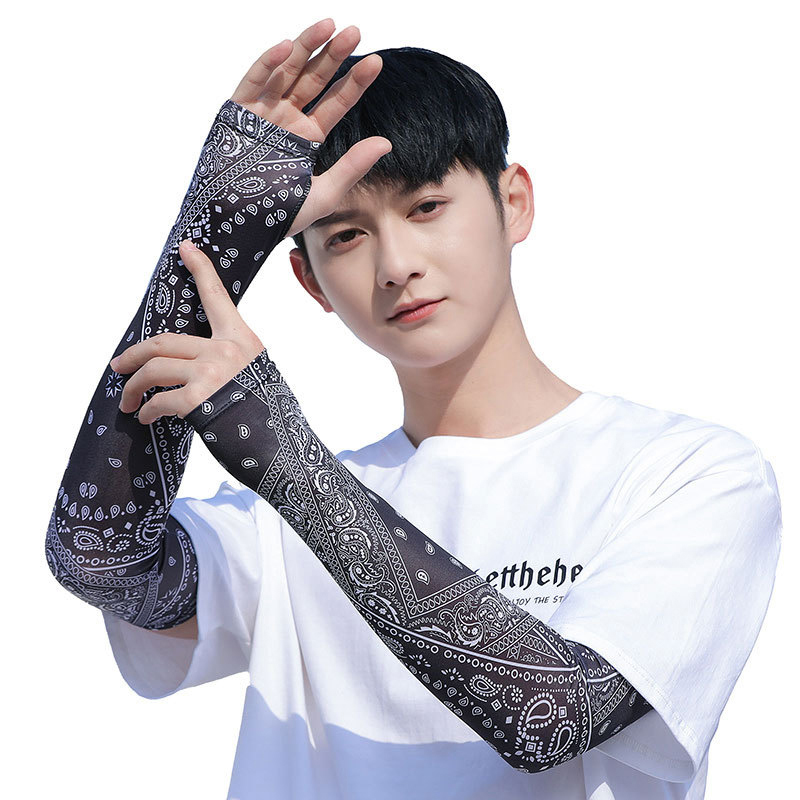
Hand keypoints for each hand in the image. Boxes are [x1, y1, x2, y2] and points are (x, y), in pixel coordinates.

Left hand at [111, 240, 265, 424]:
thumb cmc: (271, 417)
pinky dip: (147, 411)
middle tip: (119, 366)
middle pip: (162, 342)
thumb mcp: (257, 375)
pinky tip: (147, 418)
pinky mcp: (198, 399)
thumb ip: (229, 362)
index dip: (200, 269)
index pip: (217, 296)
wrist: (285, 449)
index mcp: (242, 340)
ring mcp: (211, 372)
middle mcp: (226, 349)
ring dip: (133, 387)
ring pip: (153, 368)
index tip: (185, 248)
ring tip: (129, 403)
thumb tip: (192, 366)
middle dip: (133, 356)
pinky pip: (159, 400)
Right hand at [231, 18, 391, 236]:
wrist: (239, 226)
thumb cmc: (280, 216)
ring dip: (306, 48)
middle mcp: (287, 120)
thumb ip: (353, 166)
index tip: (377, 63)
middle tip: (355, 31)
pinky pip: (253, 82)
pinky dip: (268, 64)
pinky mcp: (237, 113)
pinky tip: (288, 48)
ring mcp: (263, 113)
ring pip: (287, 72)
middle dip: (334, 56)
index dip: (355, 82)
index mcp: (308, 137)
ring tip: (329, 26)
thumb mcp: (325, 192)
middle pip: (314, 80)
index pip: (336, 103)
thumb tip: (386, 143)